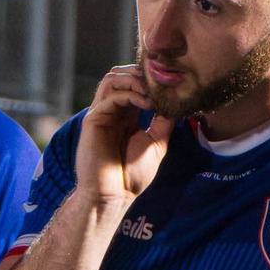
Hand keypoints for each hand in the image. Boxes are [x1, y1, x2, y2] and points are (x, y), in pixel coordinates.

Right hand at [73, 65, 173, 207]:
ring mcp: (101, 114)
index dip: (150, 80)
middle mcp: (112, 111)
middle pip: (121, 74)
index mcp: (125, 115)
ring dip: (135, 79)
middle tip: (162, 84)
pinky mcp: (93, 120)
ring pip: (112, 78)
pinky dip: (131, 94)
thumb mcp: (156, 143)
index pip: (133, 84)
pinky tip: (147, 105)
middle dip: (142, 74)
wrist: (114, 195)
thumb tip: (176, 101)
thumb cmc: (132, 176)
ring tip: (153, 93)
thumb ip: (163, 121)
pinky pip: (111, 96)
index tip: (172, 85)